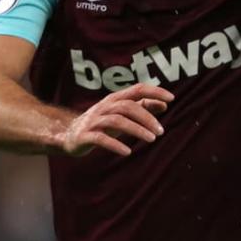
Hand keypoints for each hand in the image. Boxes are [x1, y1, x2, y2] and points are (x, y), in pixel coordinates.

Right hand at [57, 84, 174, 156]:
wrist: (69, 135)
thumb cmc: (102, 122)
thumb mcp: (123, 114)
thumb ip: (142, 107)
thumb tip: (165, 104)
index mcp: (115, 99)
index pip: (137, 89)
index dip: (154, 91)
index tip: (171, 98)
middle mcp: (104, 106)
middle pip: (128, 106)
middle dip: (147, 118)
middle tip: (161, 131)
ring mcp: (94, 120)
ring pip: (117, 121)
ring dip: (136, 130)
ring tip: (151, 139)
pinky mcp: (85, 135)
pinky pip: (101, 138)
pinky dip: (115, 144)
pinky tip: (127, 152)